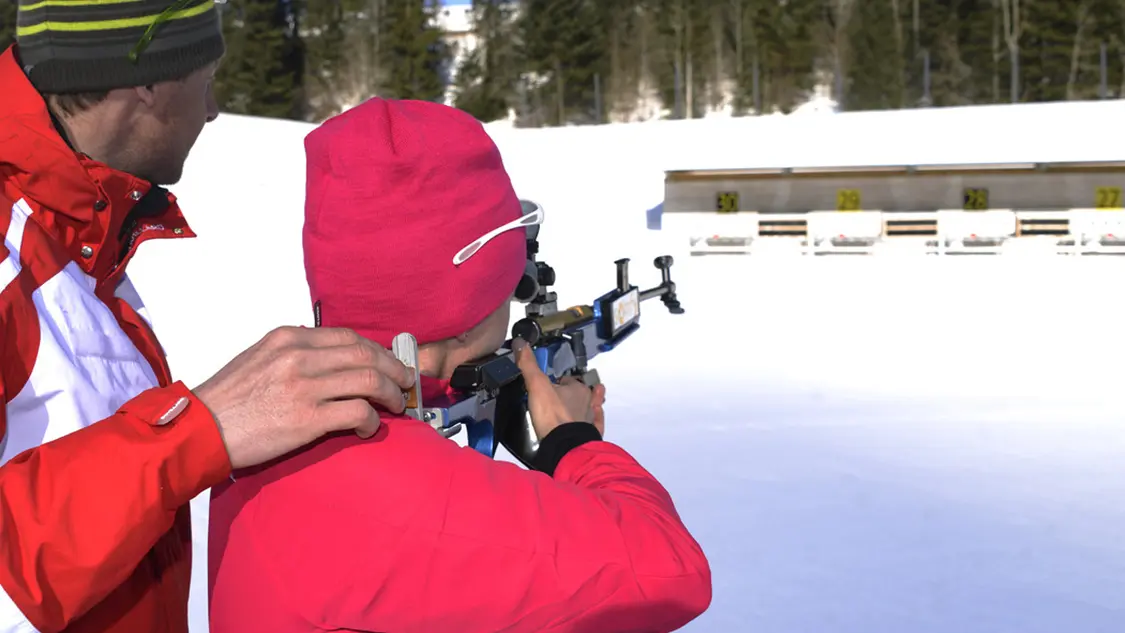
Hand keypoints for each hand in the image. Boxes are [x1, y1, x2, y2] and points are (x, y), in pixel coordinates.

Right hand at [193, 326, 414, 468]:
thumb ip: (292, 352)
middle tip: (406, 381)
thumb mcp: (258, 358)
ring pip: (369, 379)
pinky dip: (372, 420)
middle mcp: (299, 356)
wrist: (199, 430)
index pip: (347, 337)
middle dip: (394, 367)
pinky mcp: (308, 418)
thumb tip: (326, 357)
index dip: (376, 349)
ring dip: (391, 394)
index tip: (388, 362)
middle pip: (365, 354)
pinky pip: (358, 412)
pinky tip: (370, 428)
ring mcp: (305, 386)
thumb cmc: (227, 399)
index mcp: (288, 338)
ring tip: (396, 405)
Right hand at [512, 338, 605, 439]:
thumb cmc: (552, 415)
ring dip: (587, 406)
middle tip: (562, 397)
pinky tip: (591, 422)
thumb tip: (520, 342)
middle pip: (580, 394)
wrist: (564, 446)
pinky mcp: (591, 435)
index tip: (550, 385)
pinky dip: (593, 422)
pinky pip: (596, 425)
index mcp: (577, 388)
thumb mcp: (536, 385)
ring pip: (591, 408)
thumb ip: (528, 364)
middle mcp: (588, 402)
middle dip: (574, 394)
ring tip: (582, 406)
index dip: (558, 382)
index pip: (567, 380)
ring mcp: (591, 420)